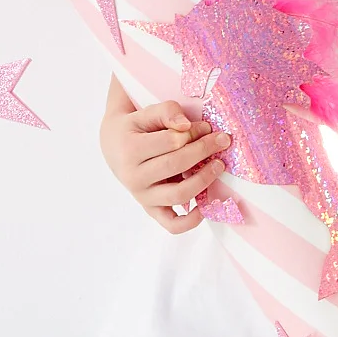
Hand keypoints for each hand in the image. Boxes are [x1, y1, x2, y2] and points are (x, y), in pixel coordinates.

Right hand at [98, 77, 230, 233]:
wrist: (115, 147)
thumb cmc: (135, 128)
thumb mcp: (145, 113)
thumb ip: (166, 112)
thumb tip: (187, 125)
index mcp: (130, 150)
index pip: (171, 141)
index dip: (194, 133)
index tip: (208, 127)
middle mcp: (133, 177)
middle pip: (176, 165)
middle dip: (204, 151)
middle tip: (223, 140)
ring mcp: (142, 196)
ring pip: (179, 194)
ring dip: (204, 180)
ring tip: (219, 165)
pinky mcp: (151, 209)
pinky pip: (172, 224)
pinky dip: (191, 221)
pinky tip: (206, 207)